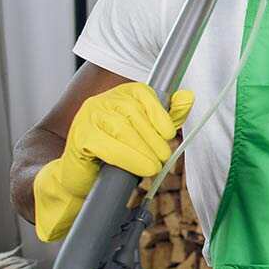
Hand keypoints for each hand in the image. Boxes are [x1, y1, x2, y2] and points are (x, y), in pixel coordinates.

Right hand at [33, 83, 192, 240]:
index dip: (159, 113)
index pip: (142, 93)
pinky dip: (128, 158)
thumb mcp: (147, 133)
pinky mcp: (80, 138)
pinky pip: (106, 145)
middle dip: (153, 138)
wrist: (80, 175)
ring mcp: (88, 118)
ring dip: (143, 150)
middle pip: (134, 113)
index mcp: (120, 96)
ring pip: (122, 129)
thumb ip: (167, 116)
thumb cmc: (117, 153)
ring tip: (154, 166)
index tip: (169, 134)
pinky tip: (139, 168)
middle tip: (163, 157)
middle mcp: (102, 102)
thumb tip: (188, 96)